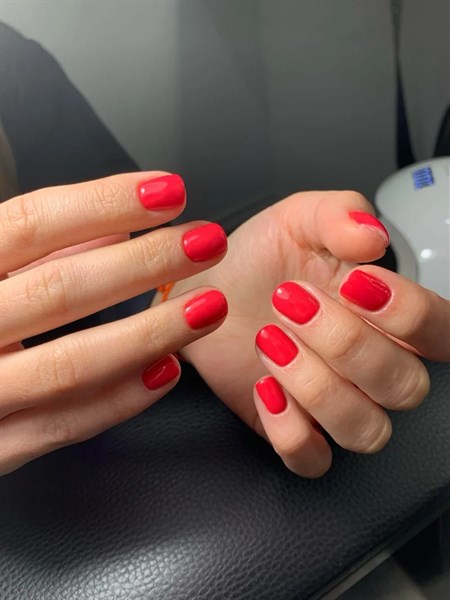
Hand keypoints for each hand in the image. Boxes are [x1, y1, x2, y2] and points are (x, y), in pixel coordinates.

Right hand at [0, 172, 227, 474]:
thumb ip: (36, 250)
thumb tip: (115, 228)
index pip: (32, 224)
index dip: (105, 204)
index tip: (169, 191)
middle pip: (59, 289)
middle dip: (144, 262)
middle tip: (206, 242)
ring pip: (70, 364)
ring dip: (149, 332)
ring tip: (208, 306)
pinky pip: (63, 426)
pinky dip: (121, 399)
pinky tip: (168, 370)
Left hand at [170, 191, 449, 476]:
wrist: (203, 292)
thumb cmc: (255, 259)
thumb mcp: (297, 220)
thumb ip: (339, 215)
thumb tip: (373, 236)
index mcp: (387, 315)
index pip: (442, 333)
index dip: (410, 315)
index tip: (355, 284)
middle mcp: (369, 365)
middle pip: (407, 387)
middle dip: (347, 344)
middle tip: (293, 303)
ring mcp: (334, 403)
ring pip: (367, 430)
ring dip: (317, 385)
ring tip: (271, 341)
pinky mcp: (293, 430)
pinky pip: (313, 460)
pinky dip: (289, 429)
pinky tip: (263, 387)